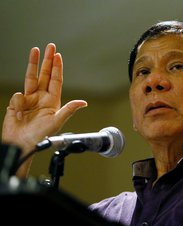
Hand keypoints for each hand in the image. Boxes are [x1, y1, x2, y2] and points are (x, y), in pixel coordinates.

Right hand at [2, 43, 86, 176]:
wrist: (21, 143)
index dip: (57, 68)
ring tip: (35, 50)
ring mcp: (29, 99)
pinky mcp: (17, 103)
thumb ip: (69, 110)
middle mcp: (41, 97)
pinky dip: (18, 103)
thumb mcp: (57, 122)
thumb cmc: (40, 135)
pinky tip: (19, 114)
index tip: (58, 55)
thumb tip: (83, 102)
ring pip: (31, 77)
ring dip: (33, 63)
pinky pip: (17, 96)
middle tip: (50, 46)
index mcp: (52, 101)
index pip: (56, 80)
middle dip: (48, 60)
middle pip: (45, 74)